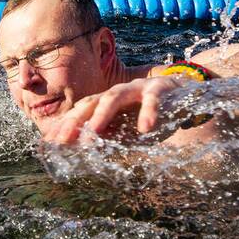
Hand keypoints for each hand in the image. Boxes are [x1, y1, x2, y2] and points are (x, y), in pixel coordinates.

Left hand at [45, 77, 183, 144]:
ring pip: (115, 97)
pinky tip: (146, 129)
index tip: (50, 143)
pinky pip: (152, 100)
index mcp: (109, 102)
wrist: (188, 97)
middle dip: (76, 121)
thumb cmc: (155, 116)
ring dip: (103, 115)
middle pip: (91, 102)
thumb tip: (85, 150)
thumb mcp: (130, 131)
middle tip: (64, 141)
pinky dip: (149, 113)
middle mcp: (119, 92)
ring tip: (94, 133)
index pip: (81, 111)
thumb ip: (111, 137)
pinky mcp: (160, 88)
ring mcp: (138, 88)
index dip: (65, 125)